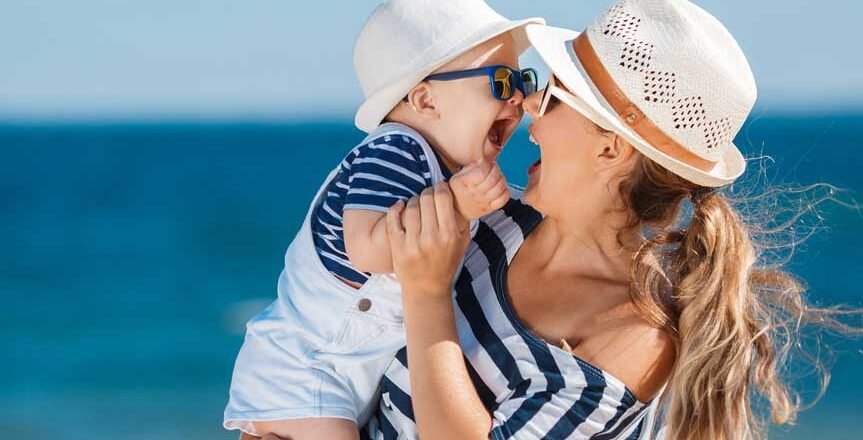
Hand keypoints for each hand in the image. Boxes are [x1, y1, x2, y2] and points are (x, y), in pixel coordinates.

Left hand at [386, 183, 470, 297]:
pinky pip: (392, 219)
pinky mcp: (398, 247)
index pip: (442, 198)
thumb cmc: (446, 264)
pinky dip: (395, 209)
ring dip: (413, 201)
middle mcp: (432, 238)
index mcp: (450, 234)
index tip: (440, 188)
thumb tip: (457, 194)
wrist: (427, 289)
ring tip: (416, 204)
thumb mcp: (462, 243)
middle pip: (426, 199)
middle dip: (427, 193)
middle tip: (428, 196)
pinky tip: (400, 206)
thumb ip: (463, 220)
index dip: (440, 188)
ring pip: (410, 207)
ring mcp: (413, 243)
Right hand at [449, 159, 509, 220]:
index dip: (487, 164)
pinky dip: (505, 191)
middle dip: (496, 169)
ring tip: (497, 176)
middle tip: (493, 167)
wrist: (456, 211)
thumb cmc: (457, 192)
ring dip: (501, 178)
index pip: (482, 172)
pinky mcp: (490, 208)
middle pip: (493, 179)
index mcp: (466, 183)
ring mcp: (484, 201)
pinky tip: (500, 187)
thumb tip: (482, 160)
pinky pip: (503, 199)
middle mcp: (475, 193)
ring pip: (500, 187)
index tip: (485, 163)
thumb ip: (471, 167)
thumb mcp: (458, 176)